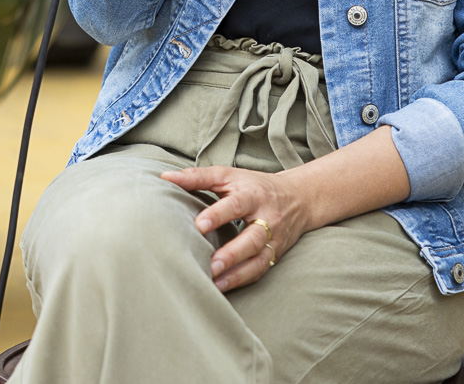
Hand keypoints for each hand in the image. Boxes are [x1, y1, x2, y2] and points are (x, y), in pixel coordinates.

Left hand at [161, 164, 312, 292]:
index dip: (217, 215)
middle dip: (232, 253)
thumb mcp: (228, 175)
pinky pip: (260, 270)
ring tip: (214, 284)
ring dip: (237, 274)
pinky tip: (222, 288)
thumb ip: (197, 177)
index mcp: (252, 195)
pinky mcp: (275, 254)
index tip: (199, 226)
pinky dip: (242, 280)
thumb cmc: (254, 185)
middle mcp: (267, 218)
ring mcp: (274, 239)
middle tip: (211, 265)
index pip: (235, 205)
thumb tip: (165, 178)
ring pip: (259, 260)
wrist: (298, 198)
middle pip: (252, 238)